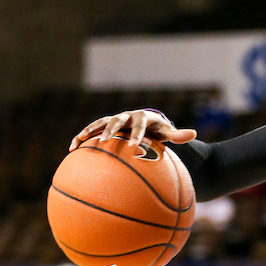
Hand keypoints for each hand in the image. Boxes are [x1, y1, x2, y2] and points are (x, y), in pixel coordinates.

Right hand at [69, 109, 196, 151]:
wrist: (145, 123)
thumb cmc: (158, 131)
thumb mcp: (167, 133)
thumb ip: (178, 134)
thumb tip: (193, 133)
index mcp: (142, 117)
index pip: (139, 124)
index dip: (137, 133)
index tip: (135, 145)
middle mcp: (126, 116)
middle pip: (116, 120)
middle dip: (111, 130)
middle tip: (106, 142)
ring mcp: (113, 120)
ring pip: (99, 123)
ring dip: (89, 132)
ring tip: (78, 142)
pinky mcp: (104, 126)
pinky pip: (91, 131)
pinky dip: (81, 137)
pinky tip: (72, 149)